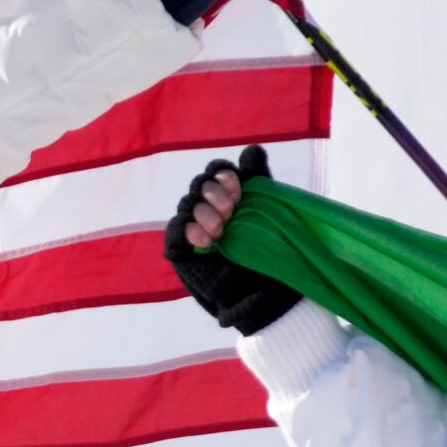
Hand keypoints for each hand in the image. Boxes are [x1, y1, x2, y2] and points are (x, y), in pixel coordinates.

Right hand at [162, 145, 300, 334]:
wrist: (268, 297)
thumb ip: (259, 182)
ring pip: (187, 205)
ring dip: (204, 212)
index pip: (216, 173)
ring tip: (220, 230)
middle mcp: (209, 210)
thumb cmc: (272, 257)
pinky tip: (204, 240)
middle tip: (230, 211)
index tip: (240, 190)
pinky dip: (187, 231)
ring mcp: (193, 230)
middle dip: (214, 193)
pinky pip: (174, 232)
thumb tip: (251, 149)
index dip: (224, 176)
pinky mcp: (181, 251)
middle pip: (198, 185)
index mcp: (230, 198)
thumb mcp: (269, 215)